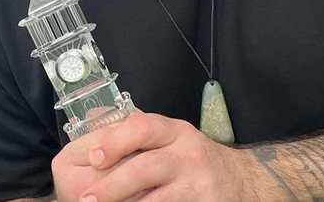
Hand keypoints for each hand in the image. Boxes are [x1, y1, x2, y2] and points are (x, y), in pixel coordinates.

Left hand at [53, 112, 248, 201]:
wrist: (238, 180)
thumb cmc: (188, 157)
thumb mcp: (168, 137)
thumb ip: (135, 132)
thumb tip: (92, 132)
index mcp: (173, 131)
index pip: (142, 128)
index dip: (115, 142)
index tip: (94, 158)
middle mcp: (187, 154)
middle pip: (144, 168)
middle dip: (112, 186)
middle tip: (86, 197)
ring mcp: (197, 183)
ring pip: (156, 199)